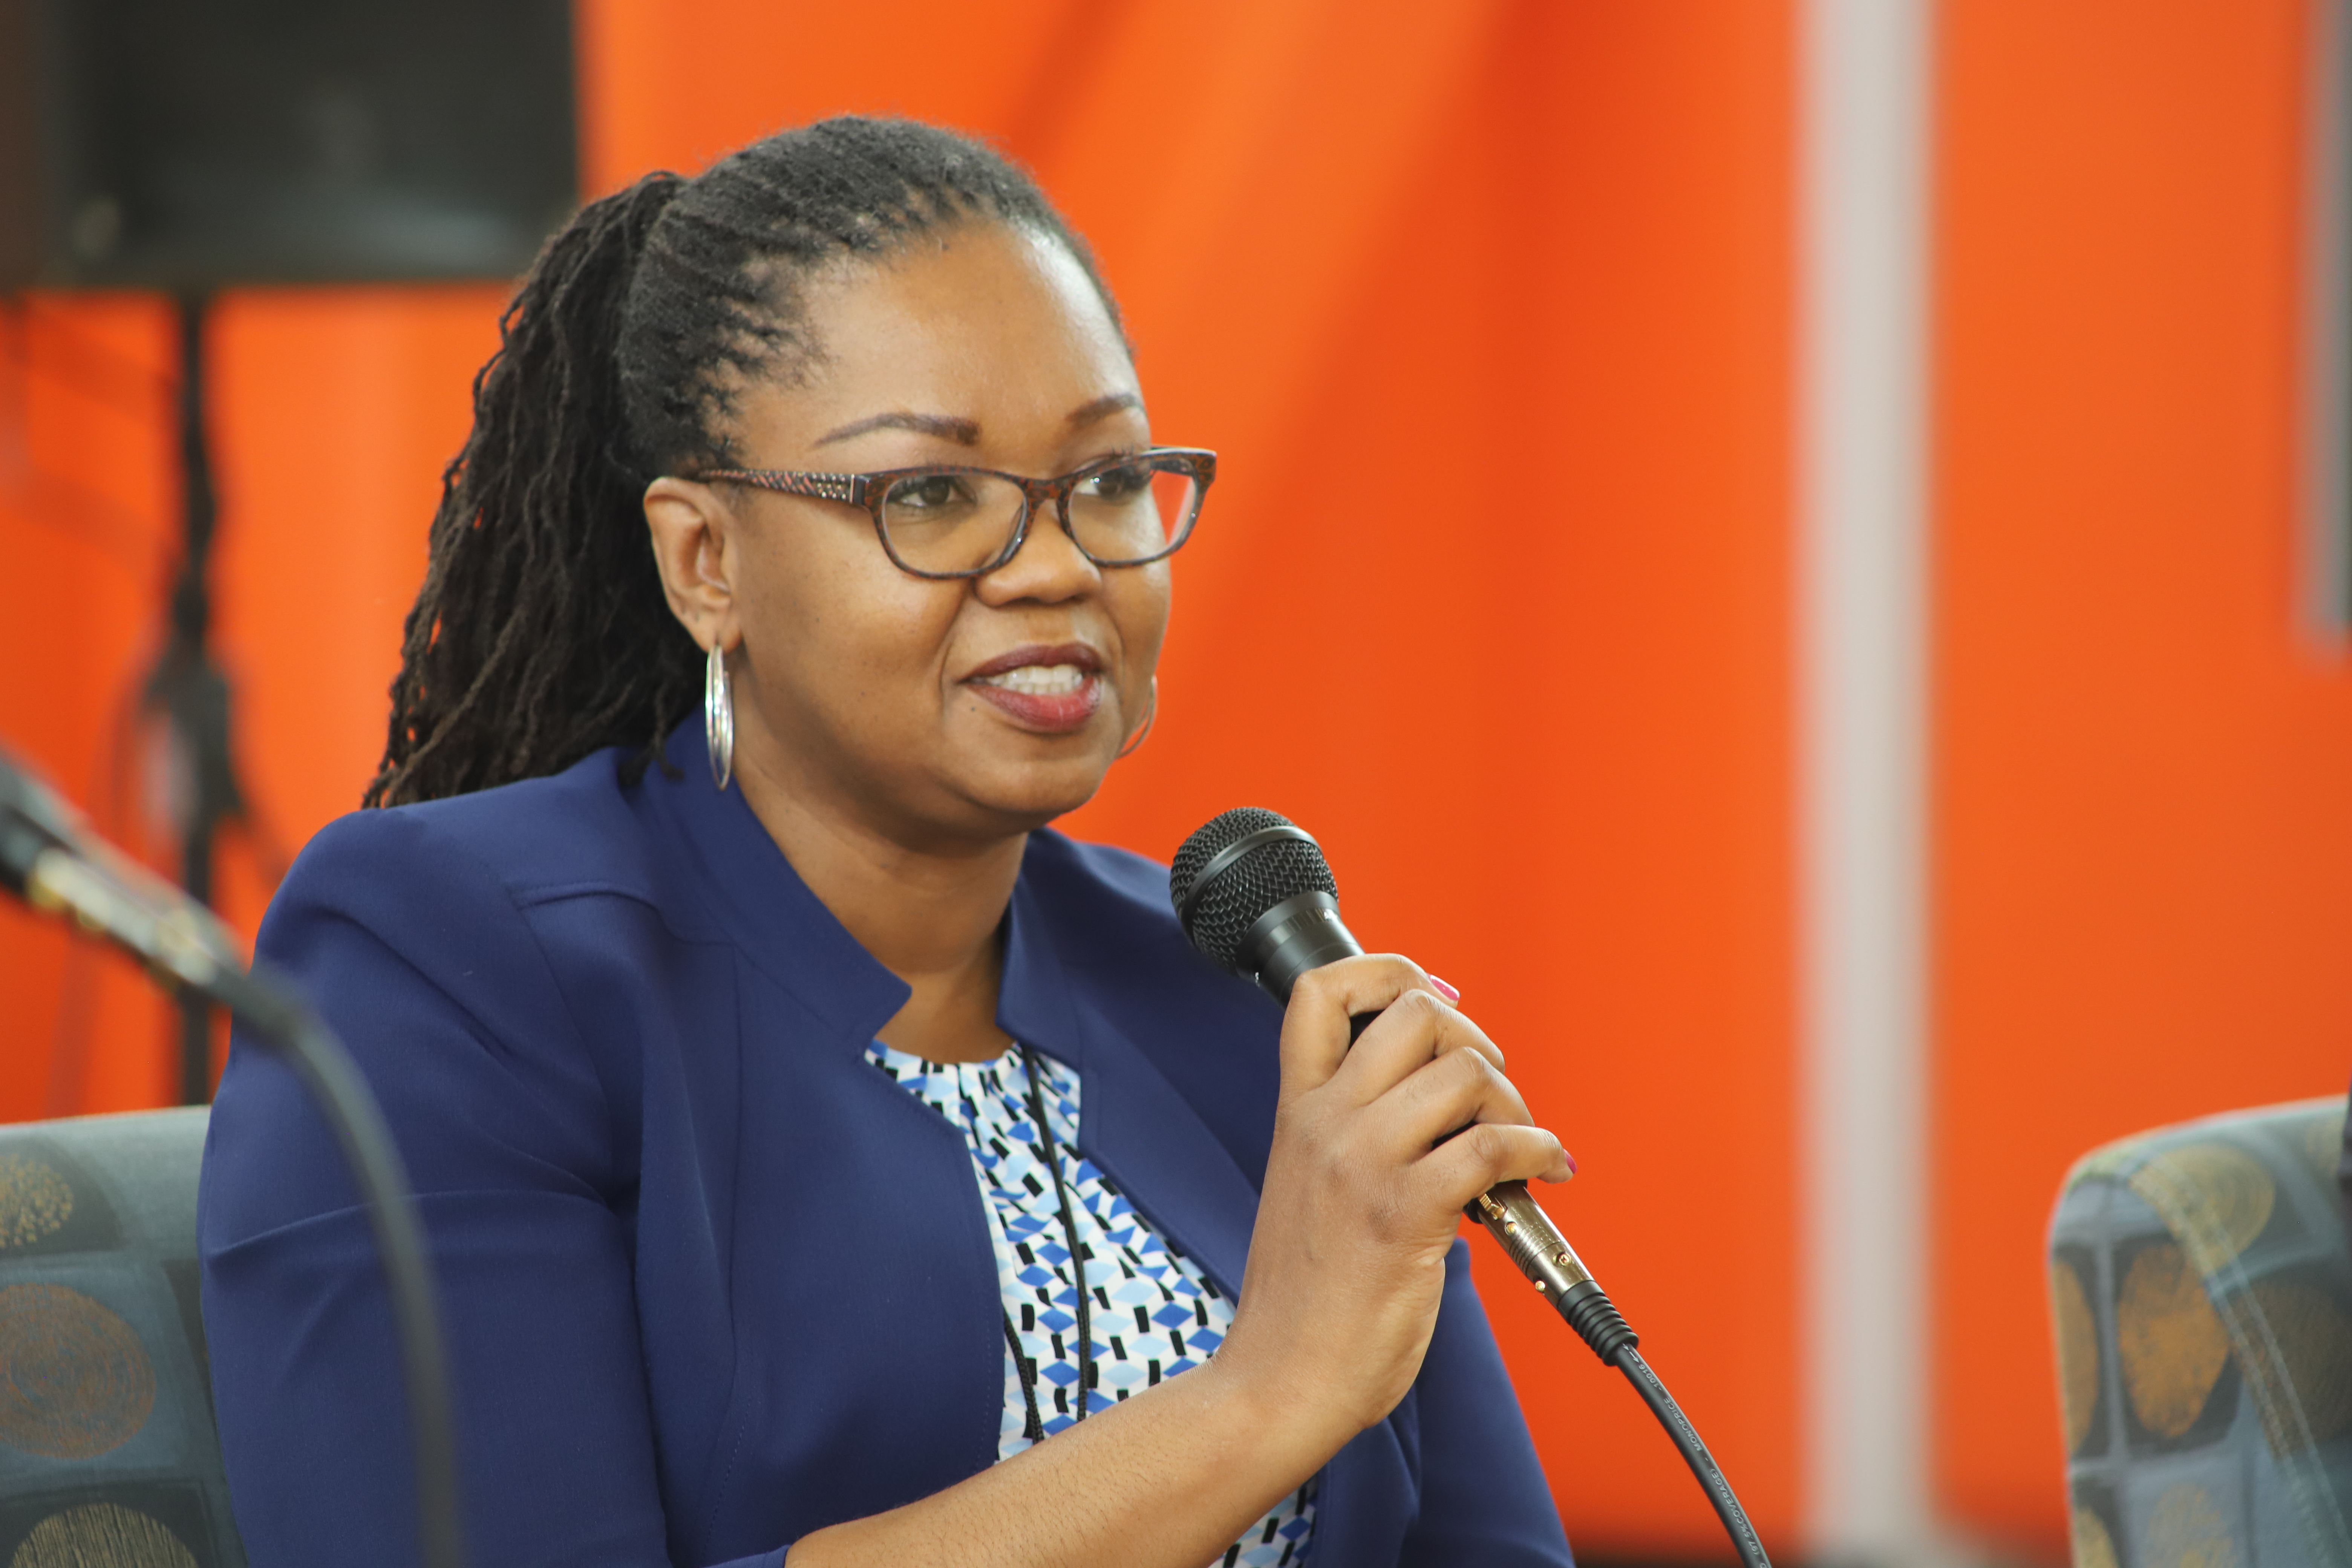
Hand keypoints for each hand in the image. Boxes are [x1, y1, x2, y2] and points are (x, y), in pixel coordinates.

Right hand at [1209, 956, 1571, 1442]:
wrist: (1280, 1382)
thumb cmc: (1305, 1301)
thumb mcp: (1310, 1187)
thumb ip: (1355, 1135)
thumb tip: (1445, 1104)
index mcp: (1296, 1112)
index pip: (1320, 992)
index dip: (1387, 971)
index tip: (1435, 999)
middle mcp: (1324, 1123)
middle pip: (1415, 1013)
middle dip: (1473, 1041)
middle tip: (1489, 1096)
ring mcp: (1360, 1164)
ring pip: (1464, 1072)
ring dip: (1513, 1104)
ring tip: (1517, 1150)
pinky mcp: (1402, 1214)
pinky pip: (1492, 1147)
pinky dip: (1538, 1151)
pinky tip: (1545, 1175)